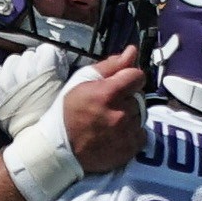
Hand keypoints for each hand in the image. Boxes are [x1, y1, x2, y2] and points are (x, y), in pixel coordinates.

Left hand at [0, 40, 78, 138]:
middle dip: (33, 64)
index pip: (46, 50)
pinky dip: (2, 77)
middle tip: (36, 79)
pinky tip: (9, 87)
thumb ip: (58, 72)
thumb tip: (56, 58)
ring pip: (13, 60)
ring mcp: (9, 78)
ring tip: (22, 83)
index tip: (49, 67)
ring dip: (17, 69)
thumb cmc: (49, 115)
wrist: (30, 135)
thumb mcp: (62, 91)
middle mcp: (26, 70)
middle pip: (29, 55)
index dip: (48, 58)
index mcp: (46, 69)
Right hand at [61, 51, 147, 174]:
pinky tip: (115, 134)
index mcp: (108, 93)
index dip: (129, 78)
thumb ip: (110, 66)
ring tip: (111, 122)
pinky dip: (132, 134)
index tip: (119, 85)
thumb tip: (132, 51)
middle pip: (139, 97)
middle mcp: (120, 113)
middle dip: (127, 99)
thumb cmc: (69, 111)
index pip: (137, 76)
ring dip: (130, 116)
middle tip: (108, 107)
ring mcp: (126, 133)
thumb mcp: (82, 82)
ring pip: (141, 116)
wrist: (60, 148)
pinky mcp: (129, 149)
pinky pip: (141, 135)